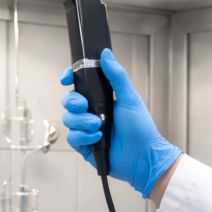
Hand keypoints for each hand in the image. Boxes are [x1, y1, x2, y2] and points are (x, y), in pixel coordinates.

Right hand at [60, 49, 181, 197]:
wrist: (143, 156)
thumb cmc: (141, 129)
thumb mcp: (130, 98)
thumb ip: (117, 76)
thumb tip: (106, 55)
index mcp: (101, 98)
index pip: (79, 84)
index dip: (69, 78)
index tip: (67, 78)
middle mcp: (92, 112)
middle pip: (68, 100)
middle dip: (73, 101)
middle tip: (85, 106)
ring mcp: (87, 128)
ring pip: (68, 119)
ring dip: (82, 121)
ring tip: (99, 126)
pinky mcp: (84, 145)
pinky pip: (72, 137)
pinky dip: (84, 137)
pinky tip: (98, 138)